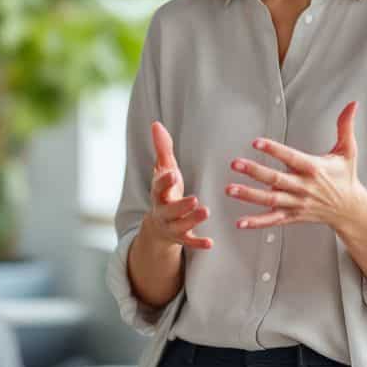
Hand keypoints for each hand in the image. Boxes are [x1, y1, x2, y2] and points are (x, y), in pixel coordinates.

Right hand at [140, 122, 213, 250]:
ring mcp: (172, 225)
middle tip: (195, 199)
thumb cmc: (165, 191)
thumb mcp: (164, 169)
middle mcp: (163, 210)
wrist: (157, 225)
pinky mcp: (182, 237)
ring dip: (192, 220)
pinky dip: (199, 243)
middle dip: (180, 205)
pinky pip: (190, 242)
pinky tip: (211, 243)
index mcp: (159, 193)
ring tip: (206, 211)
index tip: (172, 173)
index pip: (159, 186)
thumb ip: (162, 148)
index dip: (164, 180)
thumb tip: (155, 123)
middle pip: (169, 209)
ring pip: (180, 225)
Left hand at [226, 102, 366, 231]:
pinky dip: (256, 222)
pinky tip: (240, 222)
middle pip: (276, 179)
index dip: (274, 150)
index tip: (256, 142)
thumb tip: (353, 104)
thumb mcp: (348, 151)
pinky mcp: (293, 216)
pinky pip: (273, 220)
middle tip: (235, 163)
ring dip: (249, 195)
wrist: (350, 209)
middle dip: (254, 171)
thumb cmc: (346, 178)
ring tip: (230, 189)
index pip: (291, 158)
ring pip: (270, 200)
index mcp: (314, 169)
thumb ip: (346, 126)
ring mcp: (297, 203)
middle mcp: (304, 187)